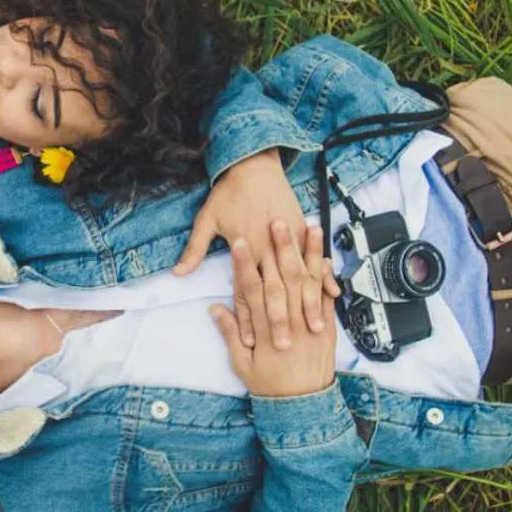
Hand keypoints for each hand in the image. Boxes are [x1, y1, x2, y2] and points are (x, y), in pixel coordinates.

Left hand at [175, 147, 339, 346]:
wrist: (254, 164)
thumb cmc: (229, 193)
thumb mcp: (206, 220)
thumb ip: (194, 250)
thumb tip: (178, 273)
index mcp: (245, 247)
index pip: (246, 290)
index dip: (247, 317)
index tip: (250, 341)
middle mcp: (268, 247)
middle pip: (275, 291)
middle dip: (280, 321)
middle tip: (284, 347)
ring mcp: (289, 240)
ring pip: (300, 280)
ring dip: (307, 305)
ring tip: (314, 329)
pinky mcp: (303, 232)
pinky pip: (317, 260)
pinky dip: (325, 278)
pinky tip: (333, 296)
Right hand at [211, 222, 336, 396]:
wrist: (303, 405)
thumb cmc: (269, 385)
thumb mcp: (241, 365)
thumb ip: (230, 334)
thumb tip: (216, 310)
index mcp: (264, 330)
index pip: (252, 290)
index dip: (245, 265)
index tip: (240, 244)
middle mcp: (289, 322)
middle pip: (284, 277)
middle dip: (280, 248)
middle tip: (276, 222)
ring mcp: (310, 322)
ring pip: (310, 281)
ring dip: (309, 253)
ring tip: (310, 229)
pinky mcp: (327, 326)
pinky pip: (328, 296)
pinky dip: (327, 275)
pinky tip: (326, 256)